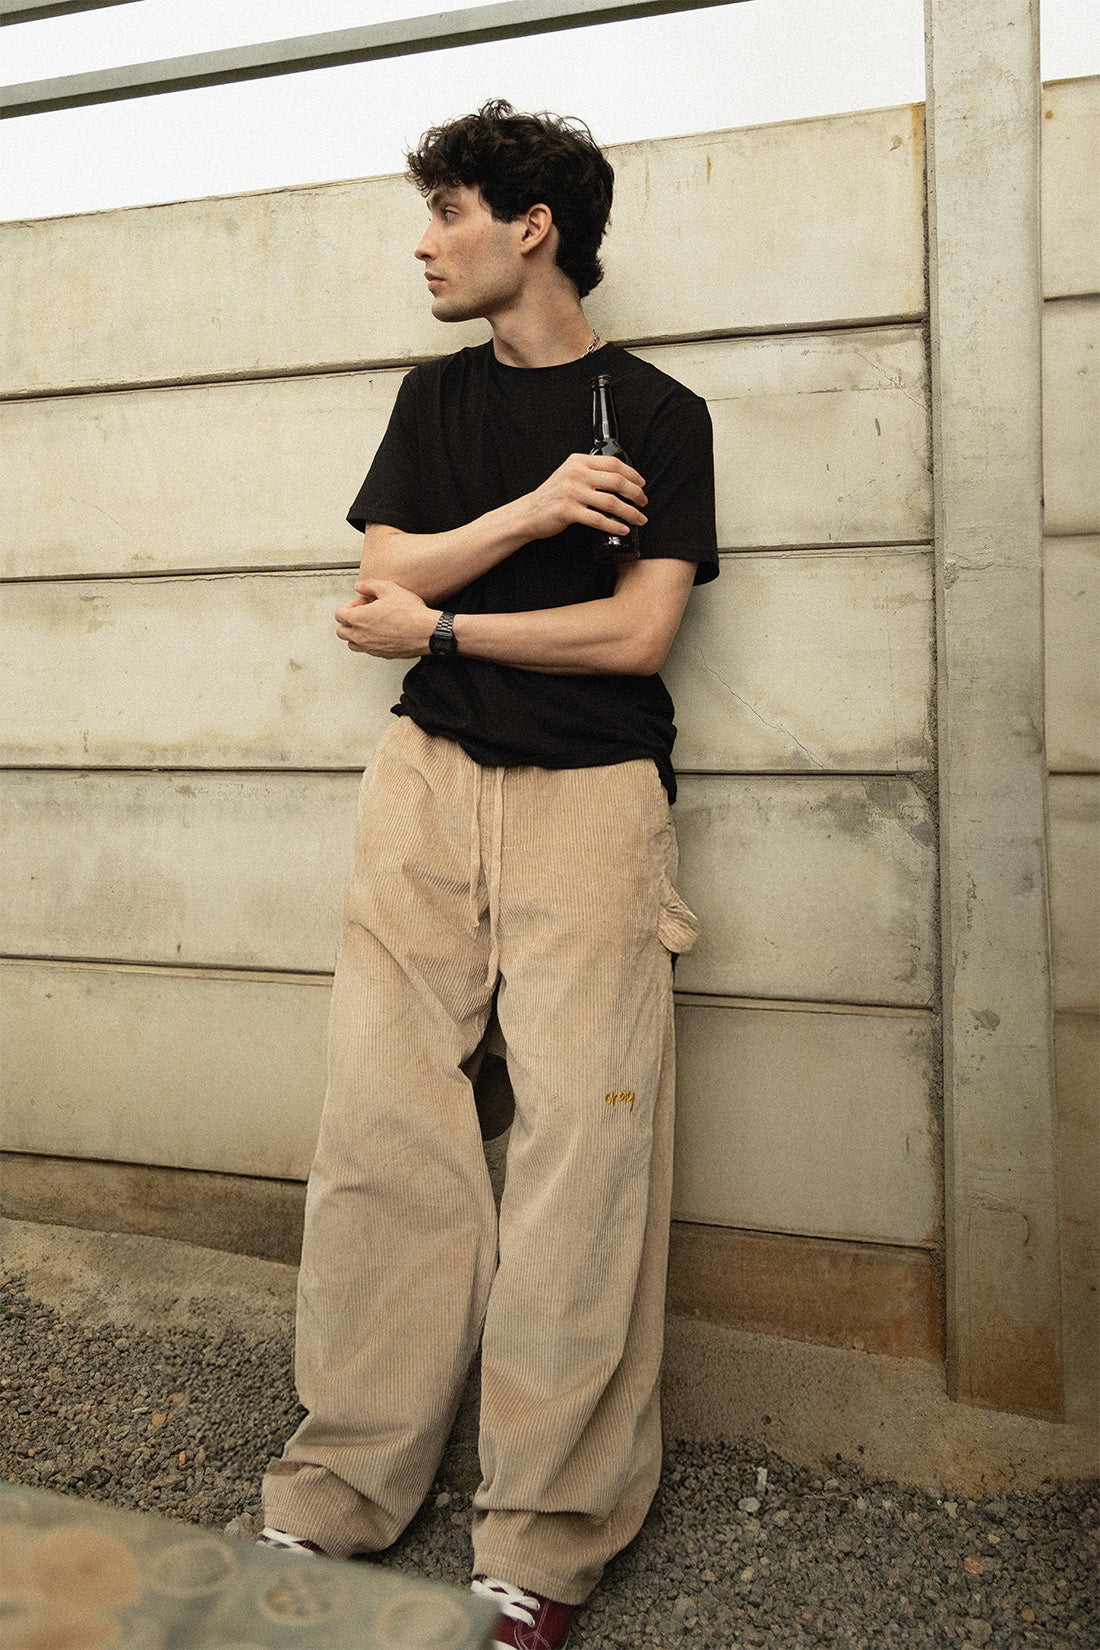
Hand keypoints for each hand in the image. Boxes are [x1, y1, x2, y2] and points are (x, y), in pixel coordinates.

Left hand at [336, 580, 437, 656]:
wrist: (426, 632)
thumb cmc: (410, 612)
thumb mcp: (388, 588)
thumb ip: (369, 585)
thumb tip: (359, 586)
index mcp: (358, 619)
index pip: (339, 614)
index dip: (350, 605)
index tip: (362, 603)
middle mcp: (361, 636)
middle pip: (341, 631)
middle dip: (349, 621)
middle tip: (364, 613)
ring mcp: (370, 648)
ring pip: (352, 643)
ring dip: (356, 634)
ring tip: (370, 625)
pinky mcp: (381, 655)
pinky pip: (367, 650)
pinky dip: (369, 642)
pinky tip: (382, 633)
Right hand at [520, 453, 647, 541]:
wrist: (529, 513)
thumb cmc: (553, 496)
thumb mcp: (569, 475)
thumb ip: (589, 472)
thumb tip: (620, 480)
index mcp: (579, 461)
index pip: (614, 463)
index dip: (633, 474)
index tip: (642, 484)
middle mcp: (576, 474)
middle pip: (616, 481)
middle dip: (636, 493)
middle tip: (643, 503)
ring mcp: (572, 492)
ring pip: (611, 502)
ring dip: (630, 512)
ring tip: (639, 519)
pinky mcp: (568, 511)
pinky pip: (598, 519)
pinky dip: (614, 526)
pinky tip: (623, 529)